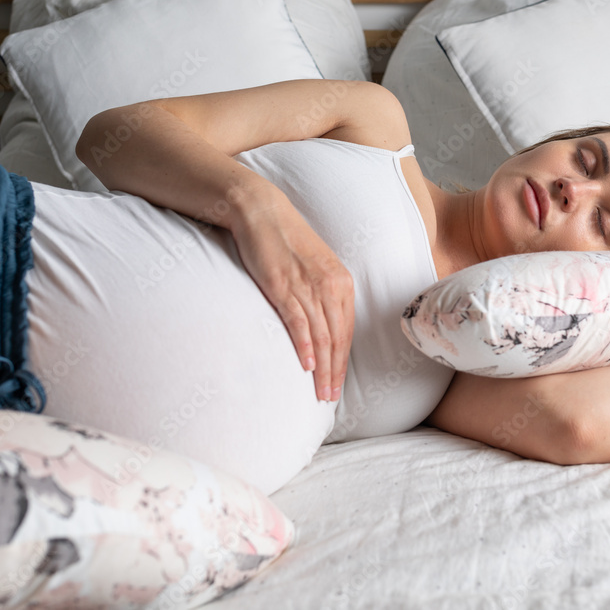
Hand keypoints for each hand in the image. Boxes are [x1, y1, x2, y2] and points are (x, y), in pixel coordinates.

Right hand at [228, 191, 353, 402]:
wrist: (263, 212)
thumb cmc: (286, 241)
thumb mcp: (314, 267)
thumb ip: (323, 293)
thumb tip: (323, 323)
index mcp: (342, 282)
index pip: (347, 330)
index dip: (343, 360)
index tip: (338, 383)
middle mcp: (331, 286)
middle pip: (338, 338)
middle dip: (336, 372)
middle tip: (330, 398)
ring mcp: (308, 287)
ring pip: (322, 336)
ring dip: (323, 368)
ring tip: (320, 392)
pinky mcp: (284, 286)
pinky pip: (299, 322)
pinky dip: (305, 346)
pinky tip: (307, 365)